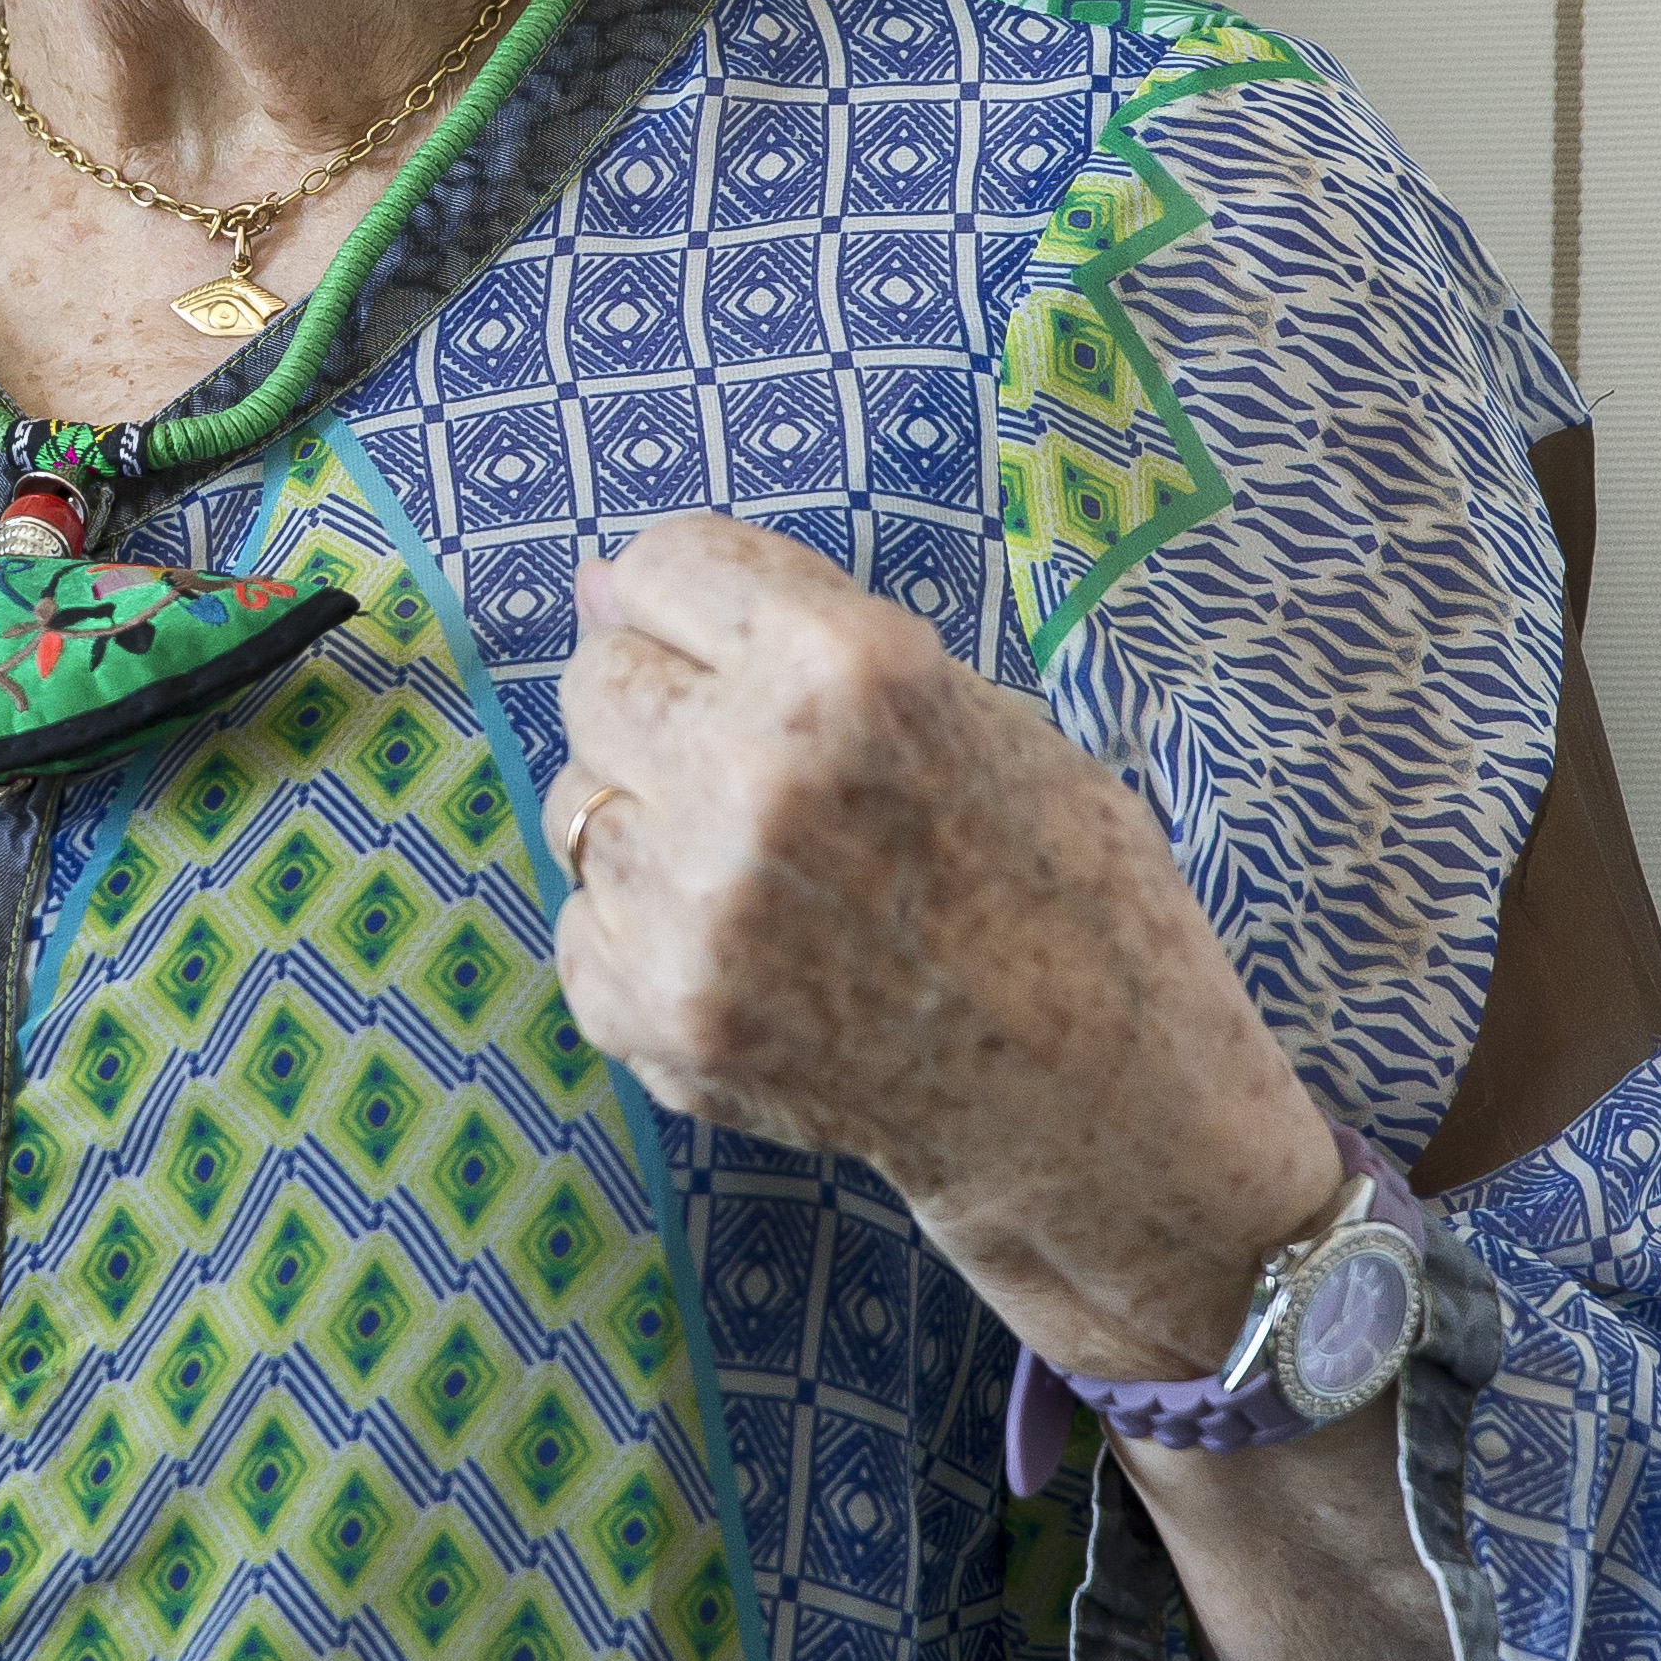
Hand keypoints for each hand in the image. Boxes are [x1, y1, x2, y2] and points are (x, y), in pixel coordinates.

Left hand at [546, 517, 1337, 1385]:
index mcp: (846, 669)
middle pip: (599, 678)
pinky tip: (748, 955)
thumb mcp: (970, 708)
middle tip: (756, 774)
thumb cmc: (1052, 882)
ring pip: (573, 802)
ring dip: (647, 824)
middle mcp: (752, 774)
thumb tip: (598, 583)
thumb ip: (785, 634)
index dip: (699, 607)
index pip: (665, 563)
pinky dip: (642, 934)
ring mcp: (692, 906)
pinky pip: (577, 920)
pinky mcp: (656, 1012)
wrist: (1086, 1098)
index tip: (733, 652)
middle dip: (664, 707)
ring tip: (765, 874)